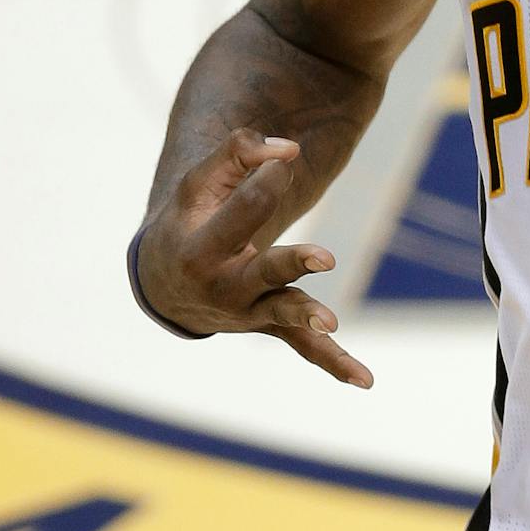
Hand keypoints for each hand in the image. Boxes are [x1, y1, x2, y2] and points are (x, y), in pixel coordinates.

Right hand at [133, 128, 373, 387]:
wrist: (164, 282)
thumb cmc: (189, 219)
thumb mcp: (198, 184)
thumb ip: (238, 152)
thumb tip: (291, 150)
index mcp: (200, 247)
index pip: (244, 209)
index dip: (267, 178)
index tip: (284, 158)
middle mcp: (223, 285)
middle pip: (263, 271)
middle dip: (292, 263)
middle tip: (324, 256)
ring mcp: (248, 311)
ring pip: (282, 313)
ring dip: (306, 317)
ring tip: (331, 323)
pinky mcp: (270, 325)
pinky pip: (302, 348)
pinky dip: (333, 363)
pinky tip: (366, 380)